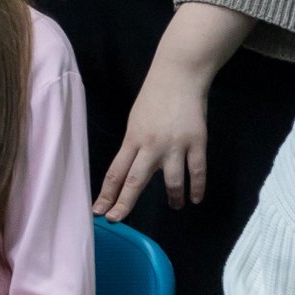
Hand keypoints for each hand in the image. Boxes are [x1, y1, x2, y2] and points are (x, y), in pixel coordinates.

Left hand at [93, 1, 249, 218]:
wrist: (179, 75)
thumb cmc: (154, 97)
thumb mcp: (136, 120)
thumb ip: (135, 146)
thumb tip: (132, 170)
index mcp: (133, 138)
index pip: (116, 172)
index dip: (107, 193)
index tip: (98, 211)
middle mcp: (151, 145)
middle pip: (135, 180)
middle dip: (124, 203)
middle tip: (116, 219)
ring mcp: (175, 145)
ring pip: (171, 181)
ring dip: (172, 198)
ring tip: (175, 206)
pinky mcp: (197, 142)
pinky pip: (197, 172)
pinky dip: (196, 188)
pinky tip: (195, 198)